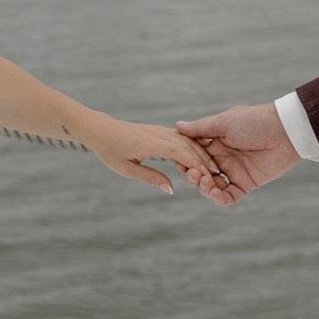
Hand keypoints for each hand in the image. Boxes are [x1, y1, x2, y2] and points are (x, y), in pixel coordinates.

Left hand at [78, 116, 219, 194]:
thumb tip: (170, 189)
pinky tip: (200, 157)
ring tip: (211, 169)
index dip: (195, 164)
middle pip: (187, 145)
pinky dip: (192, 147)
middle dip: (203, 160)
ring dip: (200, 153)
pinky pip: (181, 137)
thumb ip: (149, 178)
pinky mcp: (160, 130)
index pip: (179, 151)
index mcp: (150, 143)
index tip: (206, 177)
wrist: (101, 130)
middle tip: (216, 175)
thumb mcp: (126, 169)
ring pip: (186, 140)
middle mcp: (158, 133)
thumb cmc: (110, 151)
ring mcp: (160, 130)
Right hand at [174, 104, 299, 205]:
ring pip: (211, 187)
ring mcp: (233, 172)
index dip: (184, 160)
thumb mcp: (224, 122)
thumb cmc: (254, 121)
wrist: (285, 131)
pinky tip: (215, 194)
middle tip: (194, 174)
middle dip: (192, 177)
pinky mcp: (246, 183)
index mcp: (214, 141)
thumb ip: (200, 128)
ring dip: (204, 188)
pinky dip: (219, 199)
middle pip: (199, 173)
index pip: (192, 155)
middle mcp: (221, 158)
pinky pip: (229, 196)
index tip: (180, 162)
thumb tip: (177, 126)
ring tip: (207, 182)